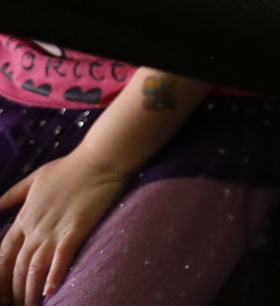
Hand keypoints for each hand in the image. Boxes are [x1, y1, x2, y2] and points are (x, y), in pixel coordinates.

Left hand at [0, 153, 128, 302]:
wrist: (100, 159)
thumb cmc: (69, 167)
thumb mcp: (33, 179)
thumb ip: (12, 196)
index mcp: (24, 217)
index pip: (4, 253)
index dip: (1, 275)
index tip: (3, 291)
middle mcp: (35, 227)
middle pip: (18, 266)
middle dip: (14, 290)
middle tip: (16, 305)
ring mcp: (55, 229)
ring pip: (35, 267)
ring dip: (30, 290)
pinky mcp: (76, 229)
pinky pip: (61, 258)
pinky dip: (54, 276)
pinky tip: (51, 291)